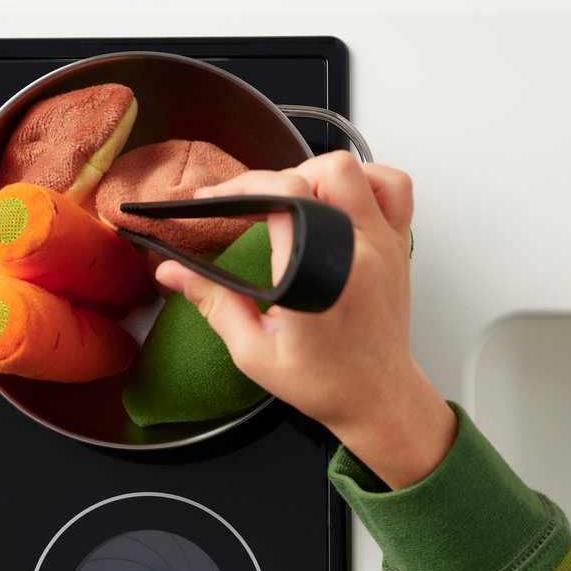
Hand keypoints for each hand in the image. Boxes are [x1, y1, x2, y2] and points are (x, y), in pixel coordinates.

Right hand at [154, 152, 456, 488]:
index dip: (240, 189)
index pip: (280, 198)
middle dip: (273, 181)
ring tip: (296, 201)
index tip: (215, 200)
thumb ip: (213, 303)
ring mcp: (383, 246)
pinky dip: (366, 179)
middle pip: (315, 175)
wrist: (378, 399)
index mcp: (316, 278)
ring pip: (354, 171)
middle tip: (253, 207)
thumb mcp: (254, 352)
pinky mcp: (399, 246)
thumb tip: (171, 271)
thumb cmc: (324, 382)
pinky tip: (341, 200)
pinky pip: (394, 187)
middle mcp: (356, 254)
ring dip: (317, 174)